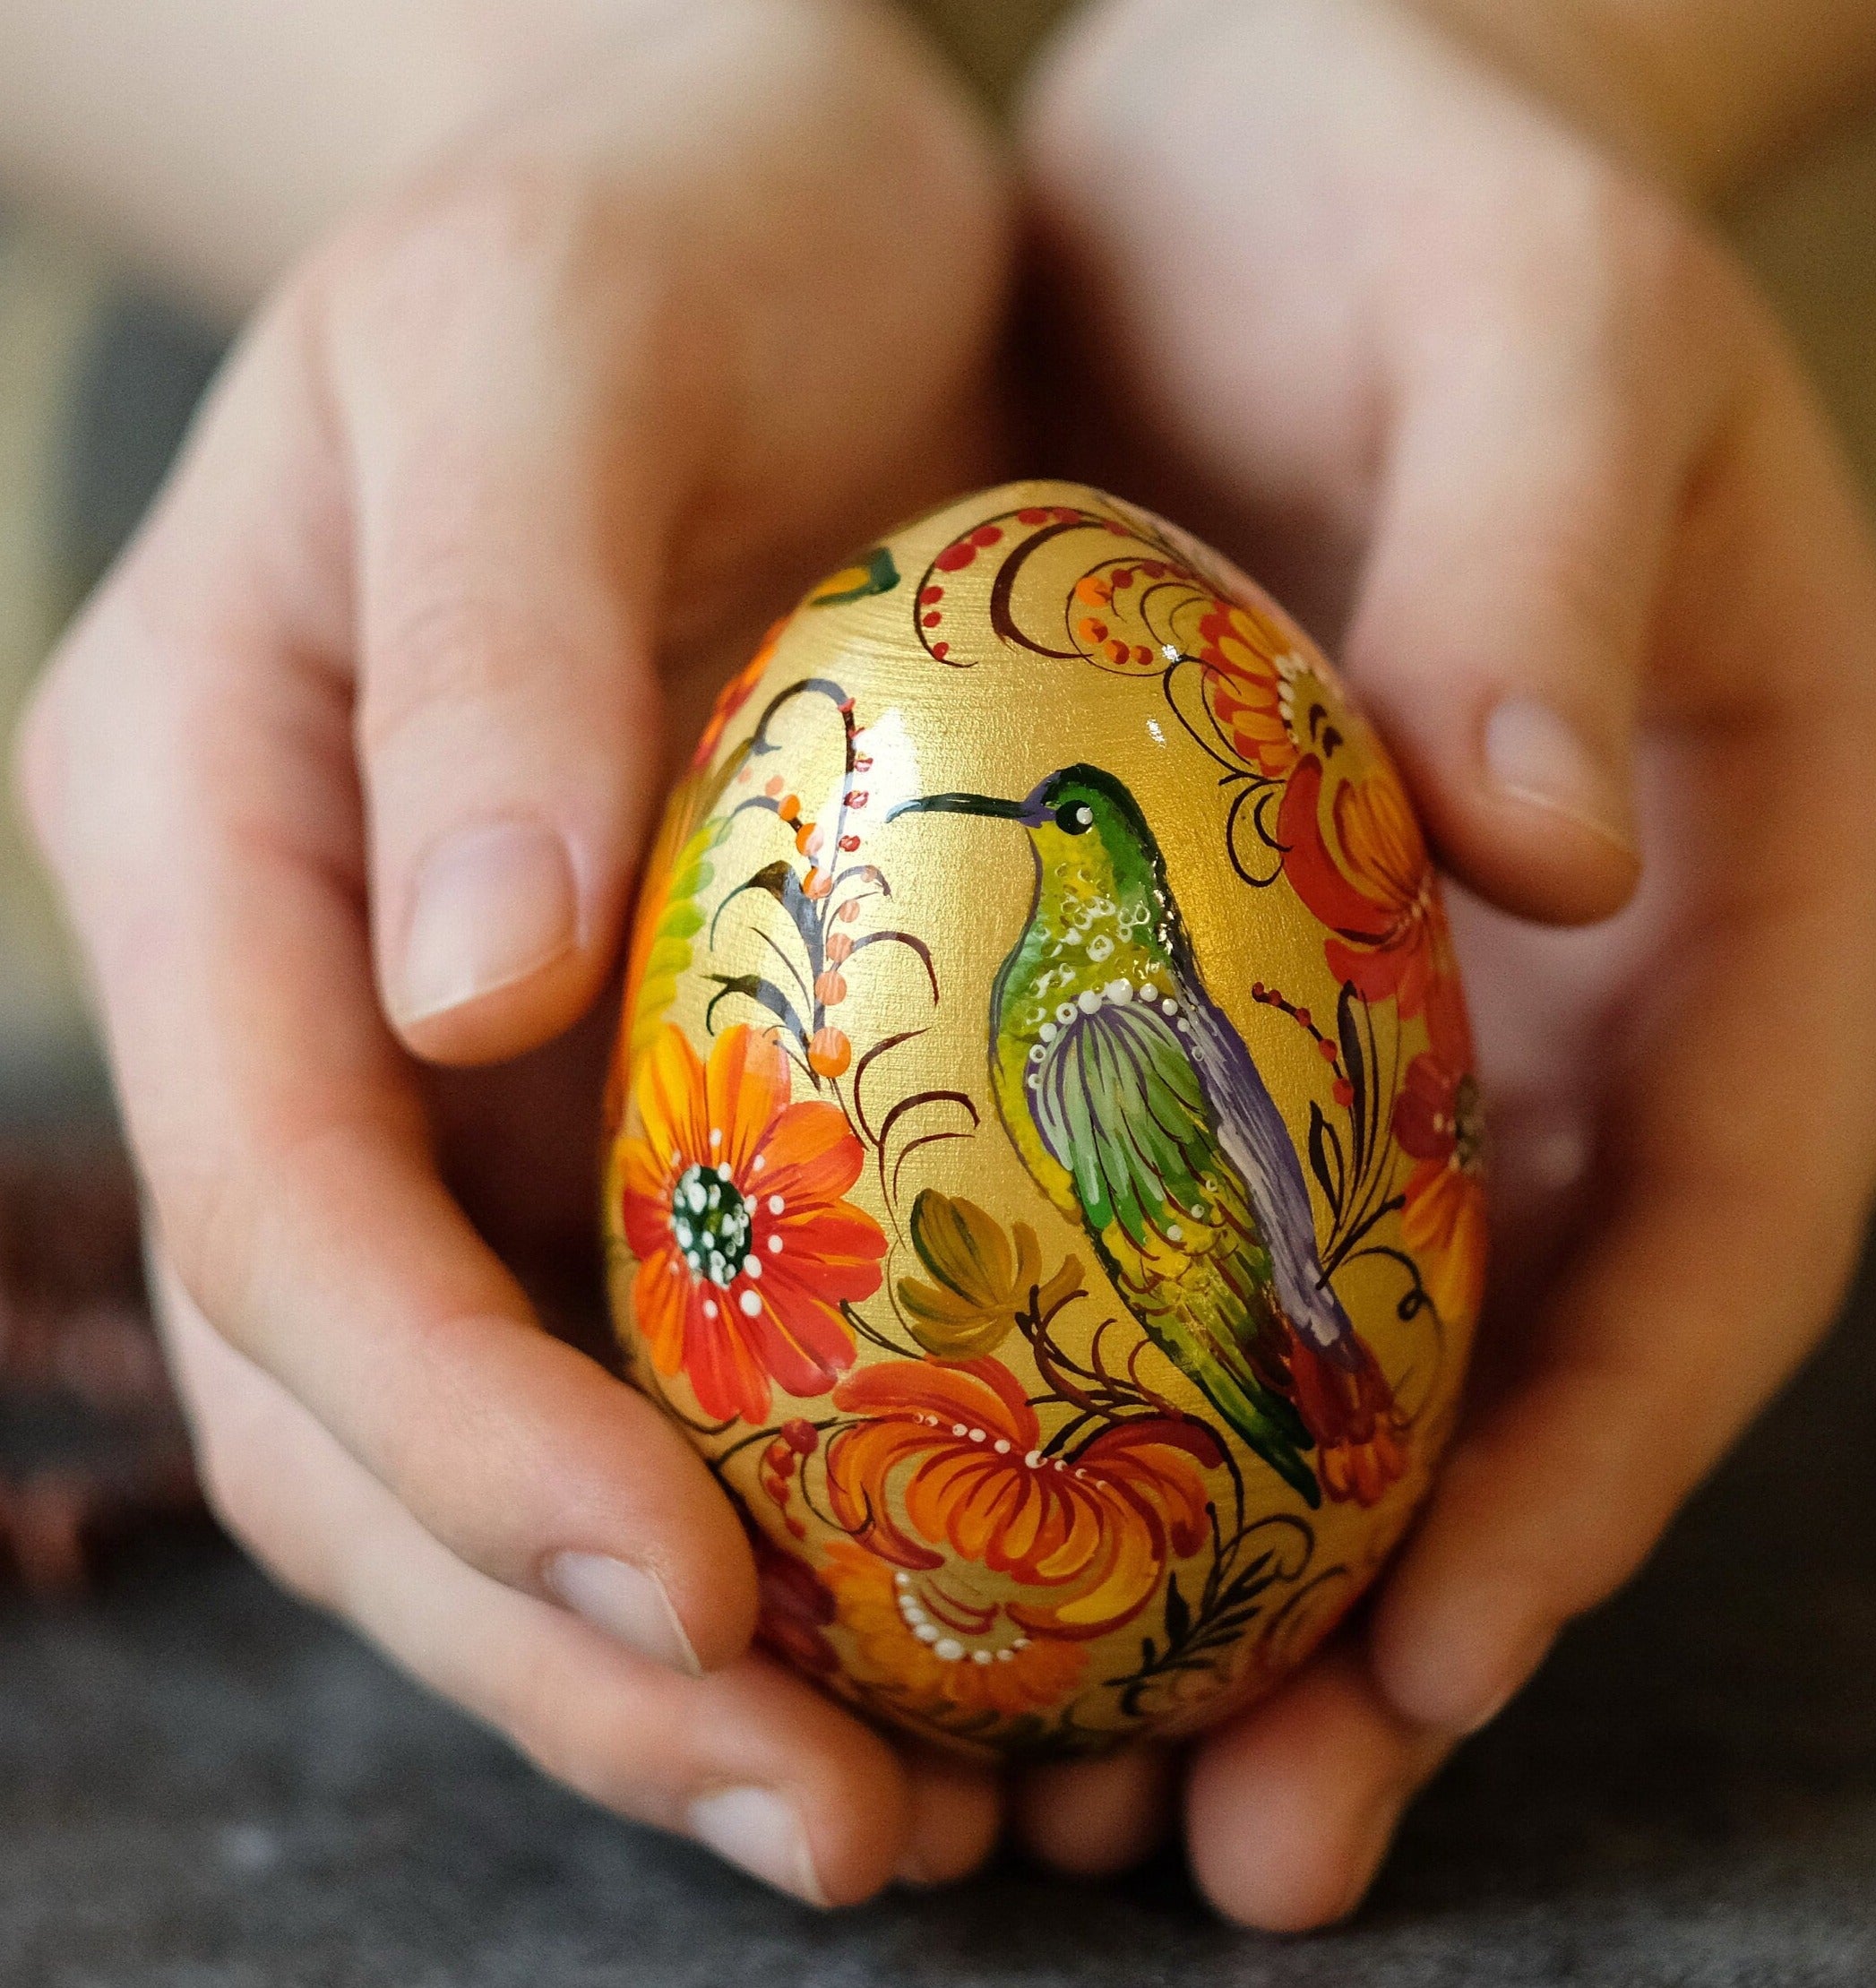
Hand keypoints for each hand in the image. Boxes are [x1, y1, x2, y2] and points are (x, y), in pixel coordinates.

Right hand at [17, 0, 1011, 1904]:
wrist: (771, 198)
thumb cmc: (649, 215)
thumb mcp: (545, 351)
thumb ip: (487, 640)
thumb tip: (450, 996)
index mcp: (220, 835)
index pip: (283, 1212)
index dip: (454, 1443)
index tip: (684, 1605)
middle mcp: (325, 991)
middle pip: (377, 1406)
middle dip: (578, 1649)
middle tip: (846, 1823)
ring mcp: (479, 1056)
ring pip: (529, 1435)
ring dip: (698, 1661)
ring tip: (929, 1812)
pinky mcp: (651, 1066)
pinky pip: (703, 1349)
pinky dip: (816, 1517)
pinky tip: (979, 1623)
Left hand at [1015, 0, 1875, 1925]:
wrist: (1237, 157)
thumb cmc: (1415, 192)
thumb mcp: (1521, 322)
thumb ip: (1549, 561)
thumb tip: (1569, 847)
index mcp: (1766, 863)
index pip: (1703, 1236)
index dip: (1584, 1472)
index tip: (1423, 1661)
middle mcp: (1598, 984)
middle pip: (1518, 1370)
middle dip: (1387, 1624)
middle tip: (1225, 1842)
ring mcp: (1416, 1004)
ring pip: (1344, 1359)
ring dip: (1223, 1587)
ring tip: (1065, 1783)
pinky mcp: (1234, 982)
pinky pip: (1180, 1247)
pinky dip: (1097, 1413)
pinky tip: (960, 1537)